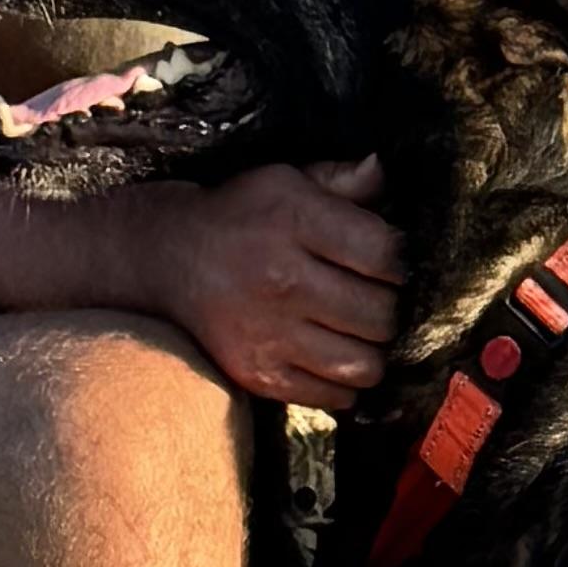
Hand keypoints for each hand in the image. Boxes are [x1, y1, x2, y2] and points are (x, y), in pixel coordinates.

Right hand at [154, 157, 400, 401]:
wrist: (171, 260)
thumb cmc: (242, 217)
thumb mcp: (286, 182)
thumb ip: (340, 181)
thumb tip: (381, 170)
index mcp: (295, 222)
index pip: (384, 254)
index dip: (397, 261)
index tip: (385, 263)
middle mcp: (283, 280)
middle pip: (380, 314)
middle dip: (387, 307)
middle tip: (372, 299)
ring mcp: (270, 334)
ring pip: (364, 364)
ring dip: (371, 350)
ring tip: (357, 333)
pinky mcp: (260, 374)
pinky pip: (333, 396)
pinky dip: (344, 383)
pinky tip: (333, 358)